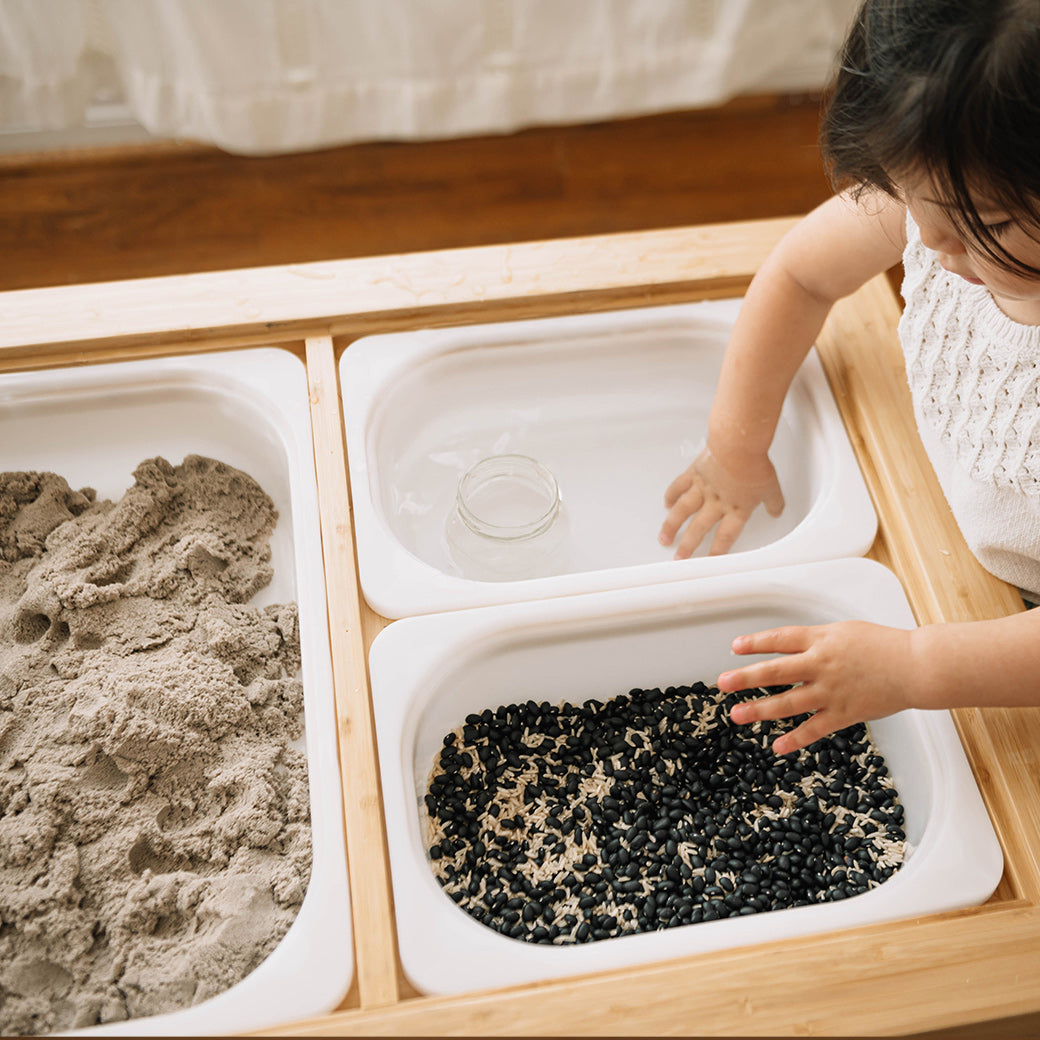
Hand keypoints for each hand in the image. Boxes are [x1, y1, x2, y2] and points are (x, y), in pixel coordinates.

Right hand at [658, 446, 783, 558]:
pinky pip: (679, 487)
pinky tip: (666, 504)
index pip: (726, 535)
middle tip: (679, 557)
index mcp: (736, 508)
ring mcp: (702, 488)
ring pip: (683, 511)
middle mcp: (716, 502)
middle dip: (688, 545)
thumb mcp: (772, 487)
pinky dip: (671, 496)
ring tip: (664, 537)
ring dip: (671, 526)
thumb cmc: (754, 464)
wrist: (738, 444)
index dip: (718, 550)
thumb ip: (774, 502)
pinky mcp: (694, 473)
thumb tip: (776, 511)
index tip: (709, 560)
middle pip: (699, 528)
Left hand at [717, 620, 916, 754]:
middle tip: (722, 683)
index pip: (781, 639)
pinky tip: (777, 746)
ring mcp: (831, 691)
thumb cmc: (884, 646)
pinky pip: (814, 729)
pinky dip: (795, 739)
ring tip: (737, 714)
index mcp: (822, 640)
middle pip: (776, 670)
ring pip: (788, 702)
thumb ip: (816, 640)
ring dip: (760, 709)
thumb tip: (791, 648)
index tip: (735, 647)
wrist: (916, 666)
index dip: (756, 643)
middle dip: (745, 677)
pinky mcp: (844, 713)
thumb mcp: (844, 631)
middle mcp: (822, 664)